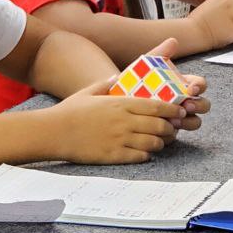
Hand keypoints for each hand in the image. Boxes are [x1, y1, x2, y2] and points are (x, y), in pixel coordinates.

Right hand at [44, 75, 183, 163]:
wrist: (53, 132)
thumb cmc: (70, 110)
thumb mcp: (89, 91)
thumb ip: (106, 83)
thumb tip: (117, 75)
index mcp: (121, 103)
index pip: (157, 105)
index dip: (173, 110)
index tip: (179, 111)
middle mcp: (124, 121)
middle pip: (160, 125)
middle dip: (170, 128)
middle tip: (172, 129)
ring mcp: (120, 139)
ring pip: (154, 143)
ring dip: (160, 142)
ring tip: (160, 142)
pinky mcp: (114, 155)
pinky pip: (141, 156)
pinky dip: (147, 155)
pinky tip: (144, 152)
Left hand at [145, 38, 210, 136]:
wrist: (118, 97)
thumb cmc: (136, 81)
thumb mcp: (145, 66)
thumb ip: (159, 53)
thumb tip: (173, 41)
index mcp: (183, 85)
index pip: (200, 84)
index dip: (200, 86)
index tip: (192, 88)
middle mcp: (185, 101)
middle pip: (204, 105)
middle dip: (199, 106)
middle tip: (187, 105)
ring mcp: (178, 117)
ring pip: (195, 122)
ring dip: (189, 122)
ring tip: (175, 120)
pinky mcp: (168, 131)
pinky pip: (177, 134)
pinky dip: (173, 133)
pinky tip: (163, 129)